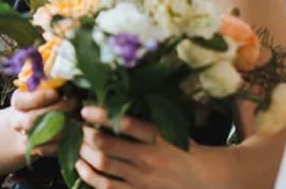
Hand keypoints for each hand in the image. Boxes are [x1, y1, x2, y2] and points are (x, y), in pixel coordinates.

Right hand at [8, 87, 76, 158]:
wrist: (34, 124)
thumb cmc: (44, 100)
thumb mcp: (42, 87)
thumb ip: (49, 81)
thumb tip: (63, 72)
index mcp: (18, 102)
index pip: (21, 101)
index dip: (39, 98)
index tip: (56, 92)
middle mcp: (18, 121)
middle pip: (31, 120)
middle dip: (55, 111)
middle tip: (73, 102)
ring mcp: (27, 138)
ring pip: (42, 136)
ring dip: (62, 127)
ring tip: (77, 117)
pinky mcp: (39, 150)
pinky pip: (51, 149)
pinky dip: (64, 141)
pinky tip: (75, 132)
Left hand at [75, 106, 208, 188]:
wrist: (206, 181)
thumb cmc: (186, 152)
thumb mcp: (172, 132)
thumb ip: (147, 122)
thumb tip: (116, 105)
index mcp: (160, 138)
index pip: (126, 123)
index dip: (101, 115)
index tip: (85, 110)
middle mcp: (150, 158)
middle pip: (106, 144)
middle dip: (86, 134)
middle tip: (79, 128)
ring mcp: (143, 179)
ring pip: (103, 163)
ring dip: (85, 152)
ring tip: (79, 145)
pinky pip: (107, 186)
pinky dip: (89, 176)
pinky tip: (81, 166)